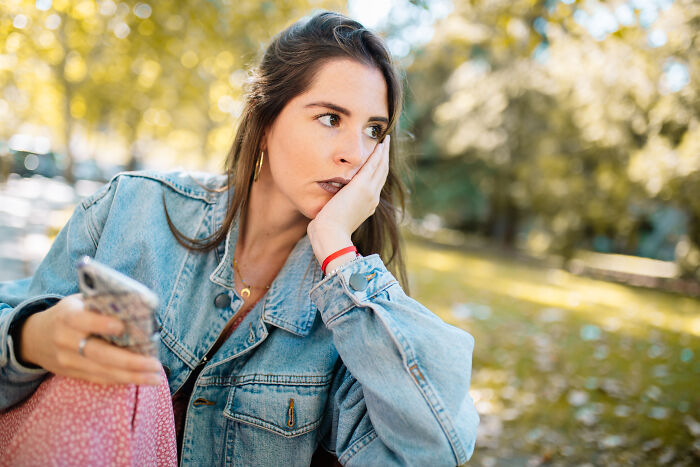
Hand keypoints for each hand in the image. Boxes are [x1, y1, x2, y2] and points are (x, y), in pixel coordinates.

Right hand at [20, 294, 161, 385]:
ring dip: (131, 376)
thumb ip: (101, 303)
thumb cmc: (68, 314)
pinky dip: (120, 380)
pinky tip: (139, 380)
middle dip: (129, 361)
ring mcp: (67, 360)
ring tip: (155, 378)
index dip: (101, 324)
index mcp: (67, 316)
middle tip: (155, 364)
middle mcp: (65, 340)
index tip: (122, 327)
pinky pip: (98, 379)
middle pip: (98, 353)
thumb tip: (140, 303)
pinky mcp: (71, 373)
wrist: (34, 337)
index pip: (82, 320)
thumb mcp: (78, 302)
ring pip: (101, 371)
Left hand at [307, 135, 389, 265]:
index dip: (377, 171)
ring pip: (380, 168)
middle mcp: (372, 199)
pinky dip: (378, 154)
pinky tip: (380, 144)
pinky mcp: (362, 186)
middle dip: (383, 159)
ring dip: (383, 153)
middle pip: (381, 174)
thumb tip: (328, 206)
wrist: (330, 236)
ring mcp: (369, 192)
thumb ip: (335, 209)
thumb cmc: (327, 232)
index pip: (374, 184)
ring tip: (385, 141)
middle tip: (385, 145)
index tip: (378, 161)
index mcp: (366, 206)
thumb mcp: (333, 218)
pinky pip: (374, 165)